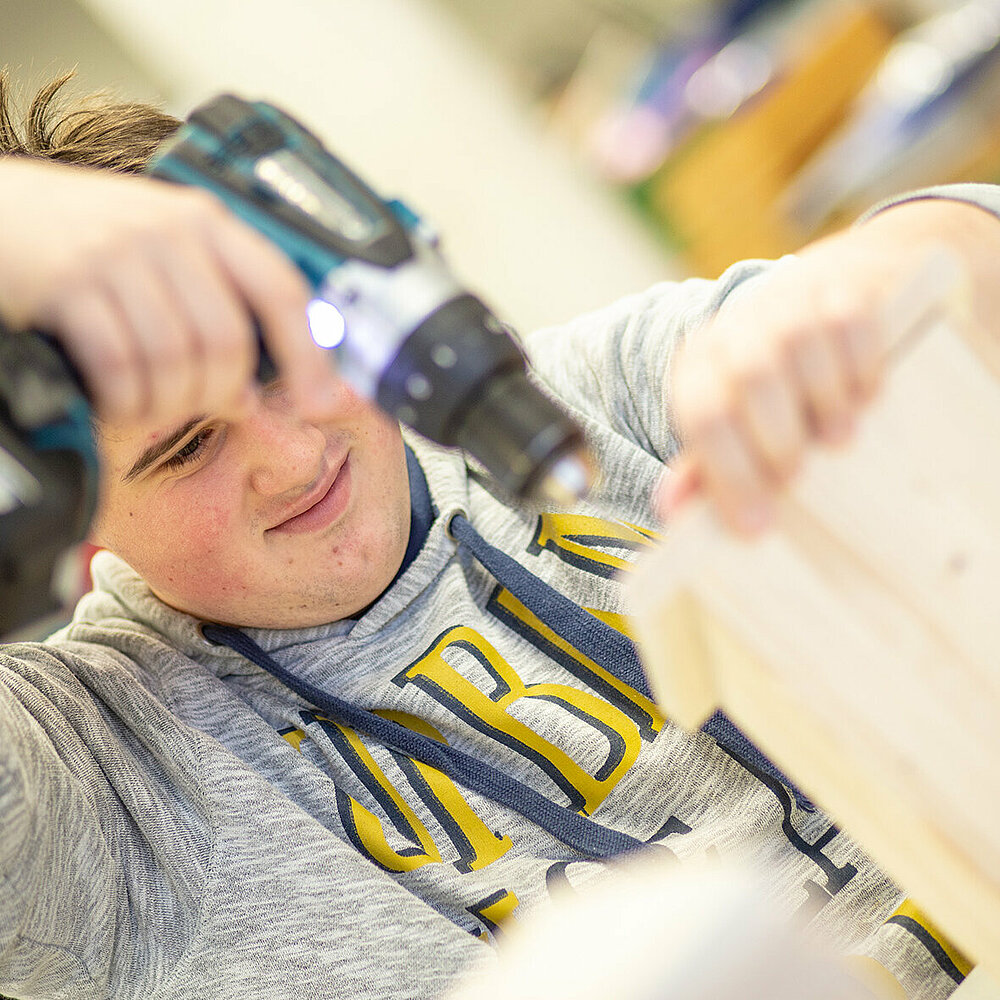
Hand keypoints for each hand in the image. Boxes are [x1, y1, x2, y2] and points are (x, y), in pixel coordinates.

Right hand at [0, 157, 338, 424]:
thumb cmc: (84, 239)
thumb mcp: (160, 249)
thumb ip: (212, 305)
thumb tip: (251, 392)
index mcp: (205, 222)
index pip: (281, 290)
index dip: (310, 355)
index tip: (322, 401)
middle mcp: (166, 232)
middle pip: (227, 341)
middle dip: (221, 393)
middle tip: (205, 406)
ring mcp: (114, 255)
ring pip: (174, 361)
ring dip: (167, 404)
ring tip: (152, 405)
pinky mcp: (66, 285)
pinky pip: (118, 367)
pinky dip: (123, 401)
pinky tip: (118, 401)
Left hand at [657, 198, 999, 534]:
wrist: (819, 294)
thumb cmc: (770, 383)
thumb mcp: (731, 421)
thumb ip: (703, 467)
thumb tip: (669, 509)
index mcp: (698, 368)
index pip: (703, 417)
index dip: (729, 475)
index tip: (758, 527)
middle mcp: (736, 330)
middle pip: (750, 379)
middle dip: (776, 439)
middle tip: (795, 477)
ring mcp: (788, 303)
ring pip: (799, 344)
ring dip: (823, 402)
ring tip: (837, 441)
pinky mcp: (842, 287)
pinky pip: (850, 321)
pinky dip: (861, 365)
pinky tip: (865, 398)